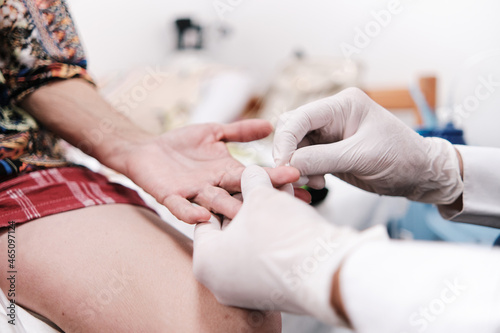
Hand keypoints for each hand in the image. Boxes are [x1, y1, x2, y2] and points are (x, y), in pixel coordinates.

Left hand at [123, 119, 299, 222]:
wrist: (147, 150)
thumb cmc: (181, 144)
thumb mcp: (214, 132)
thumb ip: (241, 131)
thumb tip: (271, 125)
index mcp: (227, 172)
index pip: (255, 176)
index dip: (275, 178)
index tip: (300, 180)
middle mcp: (215, 186)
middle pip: (241, 193)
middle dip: (261, 199)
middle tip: (284, 206)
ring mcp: (193, 193)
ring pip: (215, 203)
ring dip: (231, 209)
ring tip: (249, 216)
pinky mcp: (170, 196)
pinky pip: (181, 207)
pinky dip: (190, 213)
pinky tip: (202, 217)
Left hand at [193, 165, 387, 324]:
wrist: (326, 276)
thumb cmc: (283, 235)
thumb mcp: (262, 197)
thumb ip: (251, 181)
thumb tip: (251, 173)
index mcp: (205, 261)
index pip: (207, 220)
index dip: (227, 195)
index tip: (242, 186)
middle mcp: (219, 284)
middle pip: (230, 233)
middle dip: (249, 208)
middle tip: (266, 189)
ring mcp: (243, 295)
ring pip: (250, 247)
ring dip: (265, 222)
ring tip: (285, 198)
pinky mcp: (268, 299)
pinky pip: (265, 264)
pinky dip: (274, 242)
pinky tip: (292, 221)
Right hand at [273, 87, 463, 203]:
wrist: (421, 174)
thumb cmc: (402, 158)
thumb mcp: (362, 157)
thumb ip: (322, 159)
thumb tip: (289, 164)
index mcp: (342, 105)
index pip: (300, 117)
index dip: (285, 141)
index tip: (283, 165)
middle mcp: (332, 116)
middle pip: (291, 129)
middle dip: (289, 154)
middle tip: (294, 177)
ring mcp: (329, 134)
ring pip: (295, 147)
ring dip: (297, 167)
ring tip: (312, 183)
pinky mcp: (329, 151)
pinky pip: (304, 159)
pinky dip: (305, 173)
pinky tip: (318, 183)